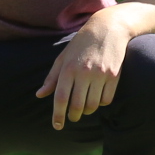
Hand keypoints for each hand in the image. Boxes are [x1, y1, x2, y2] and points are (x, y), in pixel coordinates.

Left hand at [38, 10, 130, 129]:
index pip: (61, 98)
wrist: (108, 28)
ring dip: (87, 111)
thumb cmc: (81, 44)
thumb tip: (40, 95)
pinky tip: (97, 98)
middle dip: (73, 116)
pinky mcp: (114, 76)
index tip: (57, 126)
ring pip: (92, 105)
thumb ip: (52, 78)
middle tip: (72, 117)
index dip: (58, 115)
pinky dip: (101, 103)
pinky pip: (106, 99)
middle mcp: (84, 72)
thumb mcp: (63, 57)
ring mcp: (100, 74)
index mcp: (68, 68)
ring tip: (84, 108)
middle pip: (77, 105)